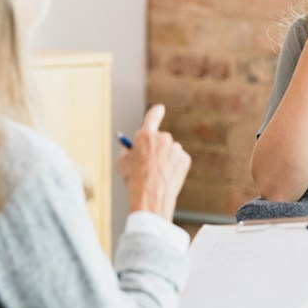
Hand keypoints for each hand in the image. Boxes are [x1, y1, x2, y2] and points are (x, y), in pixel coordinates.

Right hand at [116, 105, 190, 221]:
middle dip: (155, 147)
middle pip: (160, 138)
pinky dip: (173, 166)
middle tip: (149, 161)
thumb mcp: (122, 163)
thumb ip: (127, 150)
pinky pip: (178, 159)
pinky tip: (166, 177)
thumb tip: (132, 147)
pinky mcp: (185, 159)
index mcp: (145, 134)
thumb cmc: (133, 180)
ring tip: (156, 174)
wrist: (151, 198)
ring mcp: (176, 148)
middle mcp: (163, 137)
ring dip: (164, 157)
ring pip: (169, 150)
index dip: (156, 112)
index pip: (153, 116)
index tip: (159, 109)